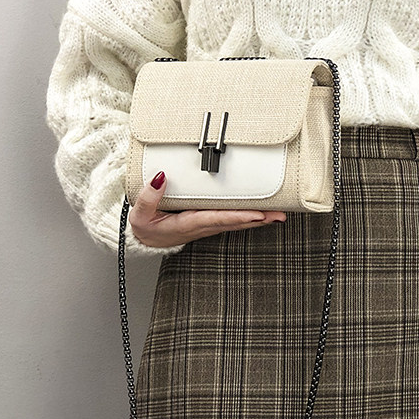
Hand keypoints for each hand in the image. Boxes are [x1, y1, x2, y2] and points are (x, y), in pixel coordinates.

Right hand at [129, 170, 286, 247]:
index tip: (256, 214)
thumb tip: (161, 177)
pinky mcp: (210, 222)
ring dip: (259, 219)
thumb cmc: (144, 227)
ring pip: (237, 222)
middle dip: (258, 219)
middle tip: (279, 215)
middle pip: (235, 222)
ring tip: (279, 214)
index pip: (216, 219)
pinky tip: (264, 214)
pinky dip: (251, 217)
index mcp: (187, 225)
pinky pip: (233, 220)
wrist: (144, 240)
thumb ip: (148, 197)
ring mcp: (208, 226)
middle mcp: (202, 227)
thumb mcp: (139, 215)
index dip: (237, 216)